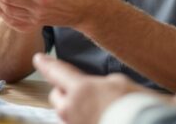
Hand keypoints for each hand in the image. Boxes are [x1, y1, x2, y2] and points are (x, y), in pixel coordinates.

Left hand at [33, 53, 153, 123]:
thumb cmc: (137, 105)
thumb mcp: (119, 82)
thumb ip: (99, 82)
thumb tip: (95, 87)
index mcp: (80, 89)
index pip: (56, 72)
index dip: (46, 64)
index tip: (38, 58)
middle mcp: (72, 109)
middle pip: (56, 96)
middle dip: (63, 90)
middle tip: (78, 88)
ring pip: (65, 113)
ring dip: (72, 107)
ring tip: (92, 105)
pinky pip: (76, 123)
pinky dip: (82, 118)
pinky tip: (97, 115)